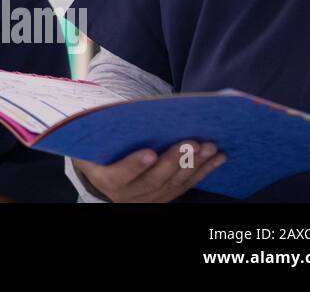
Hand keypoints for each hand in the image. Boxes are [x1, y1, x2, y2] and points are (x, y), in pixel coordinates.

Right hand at [73, 141, 225, 201]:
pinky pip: (186, 186)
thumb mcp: (92, 145)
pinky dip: (203, 172)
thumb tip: (114, 111)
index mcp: (107, 179)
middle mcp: (128, 195)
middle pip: (154, 180)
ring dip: (194, 165)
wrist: (103, 178)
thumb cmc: (98, 153)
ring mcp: (149, 198)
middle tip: (190, 144)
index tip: (149, 152)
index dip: (135, 165)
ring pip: (174, 184)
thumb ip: (102, 133)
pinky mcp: (165, 197)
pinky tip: (217, 158)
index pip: (120, 175)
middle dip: (174, 161)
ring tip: (208, 147)